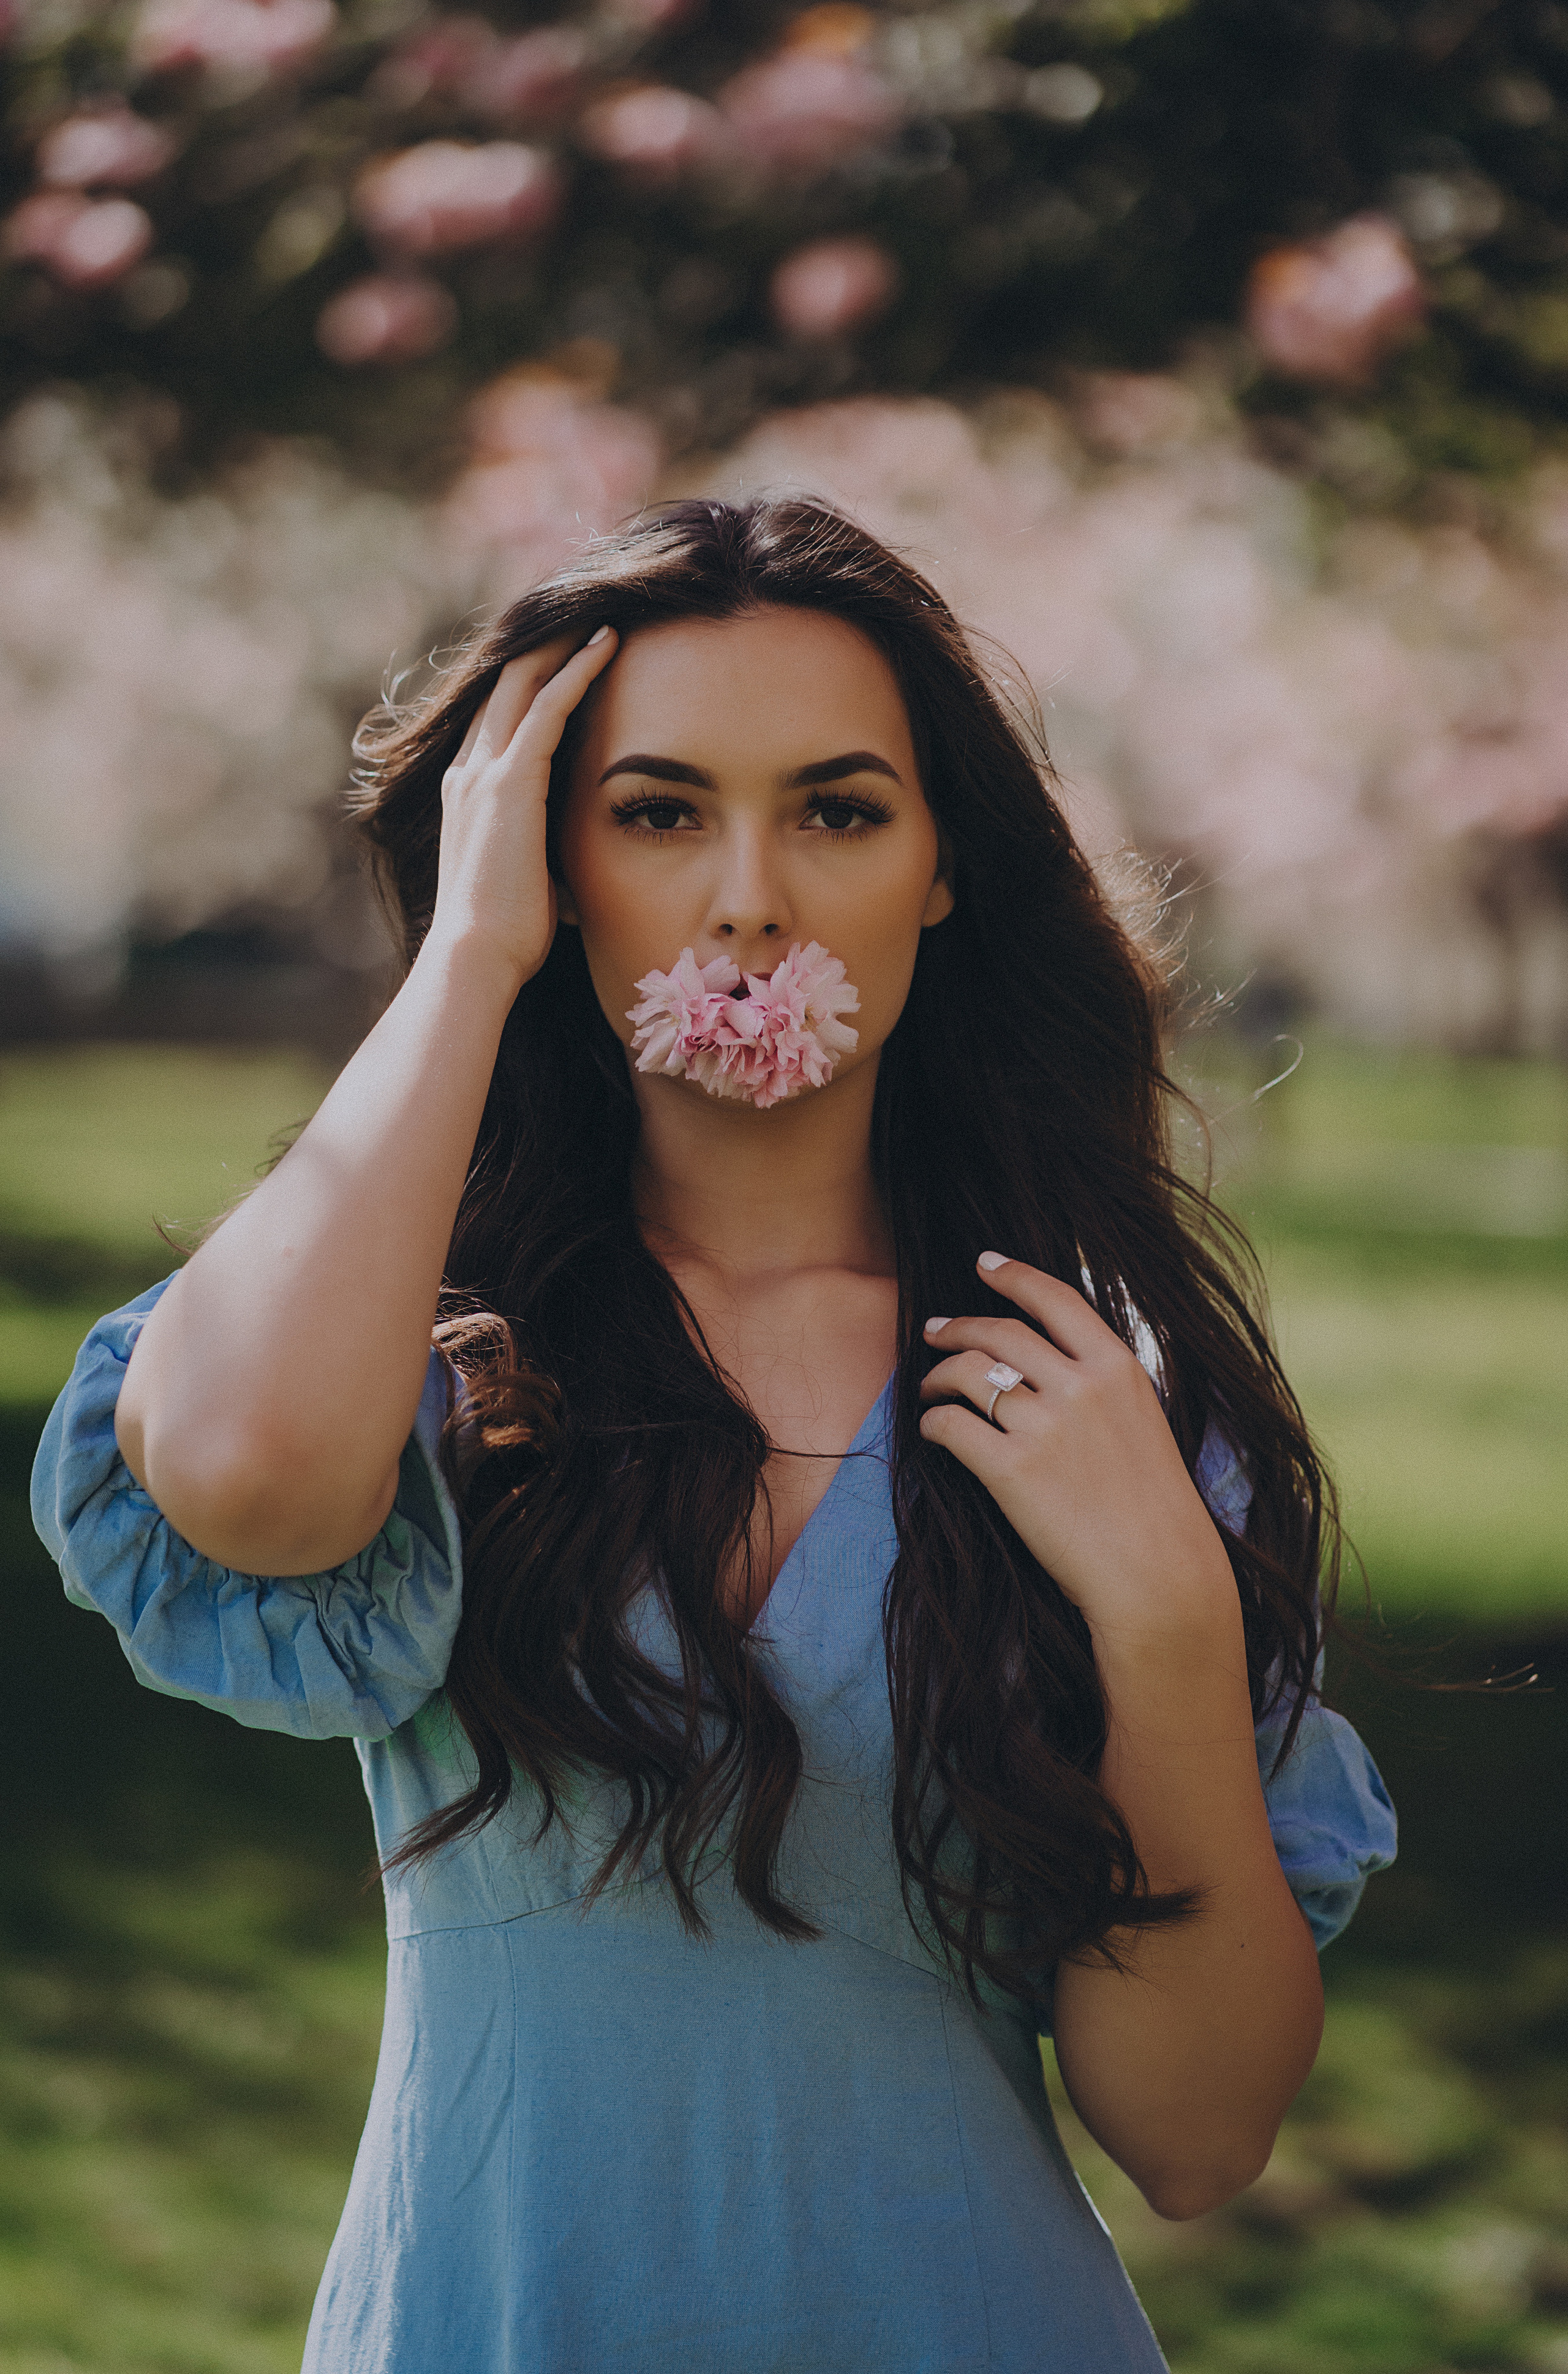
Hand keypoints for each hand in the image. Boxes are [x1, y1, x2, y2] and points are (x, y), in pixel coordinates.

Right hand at [428, 628, 618, 986]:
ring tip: (602, 615)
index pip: (496, 719)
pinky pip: (549, 705)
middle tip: (582, 615)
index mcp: (468, 794)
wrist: (476, 955)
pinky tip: (608, 643)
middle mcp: (469, 771)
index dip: (527, 682)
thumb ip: (540, 854)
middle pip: (505, 685)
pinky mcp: (512, 780)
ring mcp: (485, 771)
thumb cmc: (504, 936)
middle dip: (542, 646)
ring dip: (564, 644)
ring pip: (525, 681)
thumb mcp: (525, 879)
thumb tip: (568, 867)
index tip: (560, 656)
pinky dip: (578, 670)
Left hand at [918, 1254, 1239, 1648]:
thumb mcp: (1142, 1421)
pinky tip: (931, 1430)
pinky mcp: (1010, 1470)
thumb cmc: (1152, 1506)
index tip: (985, 1263)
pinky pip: (950, 1426)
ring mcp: (1044, 1426)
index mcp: (1117, 1367)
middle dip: (957, 1326)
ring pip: (966, 1374)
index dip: (1013, 1274)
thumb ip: (1100, 1384)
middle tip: (934, 1330)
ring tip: (927, 1387)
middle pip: (998, 1332)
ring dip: (937, 1376)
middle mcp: (1079, 1386)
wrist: (1157, 1573)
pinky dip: (932, 1423)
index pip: (1055, 1298)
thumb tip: (1048, 1357)